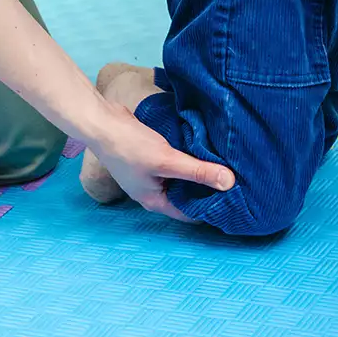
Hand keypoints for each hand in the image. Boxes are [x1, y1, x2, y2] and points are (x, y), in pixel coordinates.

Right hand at [86, 98, 233, 221]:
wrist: (102, 123)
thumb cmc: (130, 146)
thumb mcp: (168, 160)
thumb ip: (198, 171)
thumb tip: (229, 183)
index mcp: (155, 201)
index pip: (190, 213)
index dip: (211, 208)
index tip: (234, 200)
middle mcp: (153, 191)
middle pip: (186, 195)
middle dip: (206, 188)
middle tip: (234, 180)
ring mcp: (150, 174)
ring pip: (180, 178)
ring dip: (197, 171)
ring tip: (223, 164)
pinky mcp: (150, 157)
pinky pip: (174, 162)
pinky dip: (186, 158)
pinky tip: (201, 148)